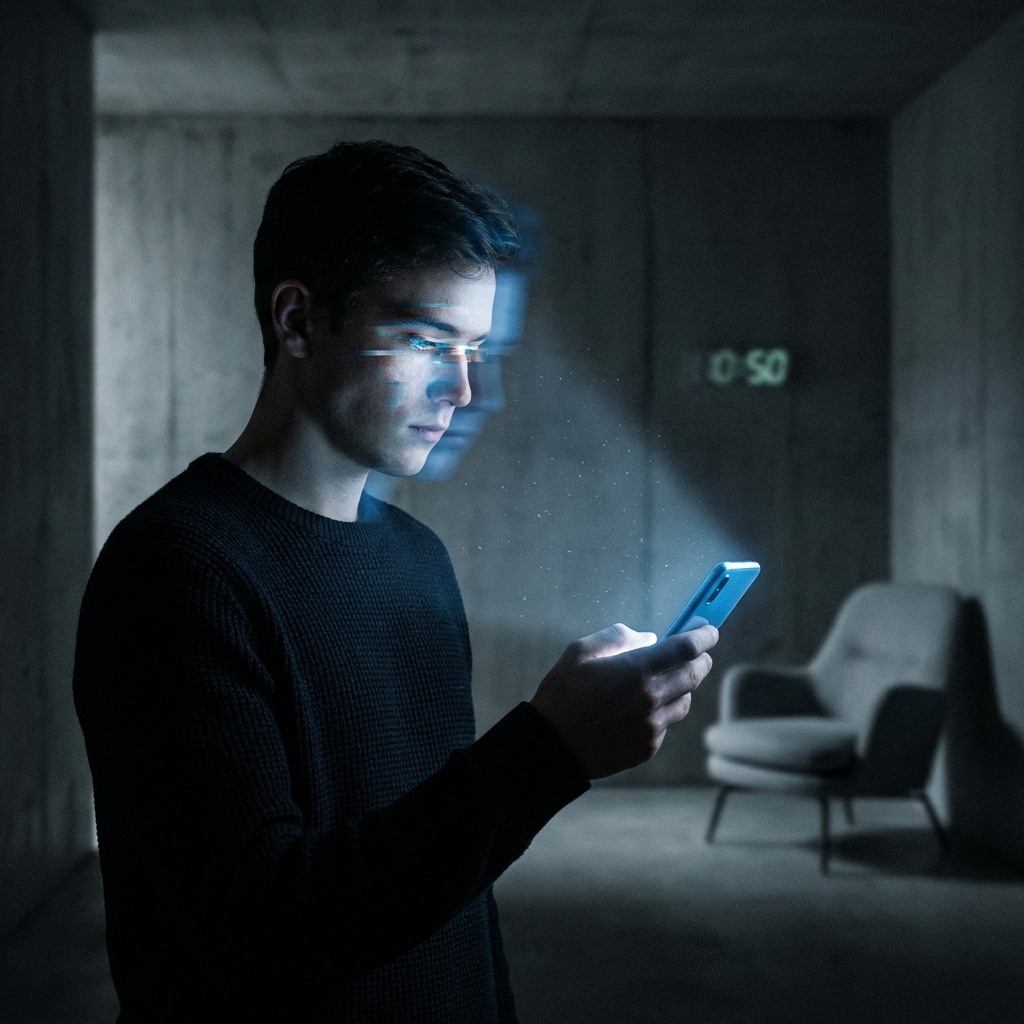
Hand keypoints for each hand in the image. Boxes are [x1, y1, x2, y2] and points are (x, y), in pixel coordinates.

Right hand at [529, 623, 717, 778]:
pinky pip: (667, 723)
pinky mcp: (648, 746)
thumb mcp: (581, 651)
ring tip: (668, 678)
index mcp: (635, 670)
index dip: (703, 634)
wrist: (551, 746)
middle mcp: (650, 698)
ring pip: (685, 700)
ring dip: (684, 685)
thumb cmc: (562, 693)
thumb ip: (618, 638)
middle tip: (700, 651)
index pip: (686, 648)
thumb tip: (648, 639)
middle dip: (702, 659)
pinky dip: (663, 710)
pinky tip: (644, 706)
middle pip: (695, 674)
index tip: (708, 628)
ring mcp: (651, 725)